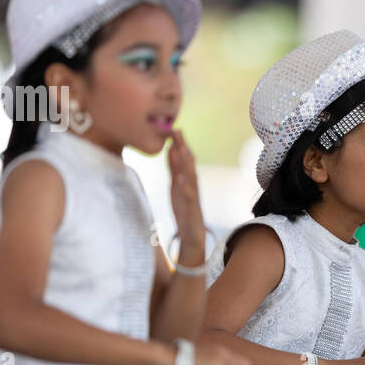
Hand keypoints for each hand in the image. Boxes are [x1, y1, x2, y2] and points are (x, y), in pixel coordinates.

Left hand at [167, 131, 205, 264]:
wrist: (192, 236)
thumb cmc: (184, 210)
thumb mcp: (176, 186)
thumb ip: (174, 169)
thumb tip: (171, 149)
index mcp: (186, 180)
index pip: (184, 160)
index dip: (180, 144)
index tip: (174, 128)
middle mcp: (191, 186)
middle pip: (188, 165)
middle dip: (183, 148)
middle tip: (178, 131)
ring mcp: (193, 198)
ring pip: (190, 178)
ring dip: (186, 164)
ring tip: (181, 150)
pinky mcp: (191, 210)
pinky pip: (189, 198)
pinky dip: (186, 188)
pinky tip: (181, 180)